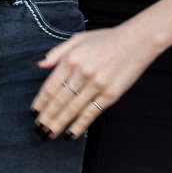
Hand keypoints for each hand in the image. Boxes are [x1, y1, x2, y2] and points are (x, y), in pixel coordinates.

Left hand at [32, 24, 163, 138]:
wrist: (137, 41)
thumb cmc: (107, 39)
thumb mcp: (79, 39)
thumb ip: (57, 52)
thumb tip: (40, 65)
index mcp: (72, 59)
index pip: (51, 86)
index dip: (41, 102)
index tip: (34, 113)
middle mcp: (82, 73)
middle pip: (59, 100)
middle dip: (47, 117)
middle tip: (38, 128)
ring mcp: (97, 85)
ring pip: (72, 109)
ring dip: (59, 124)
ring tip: (49, 134)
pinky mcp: (111, 94)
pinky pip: (91, 113)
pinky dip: (79, 125)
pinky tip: (71, 134)